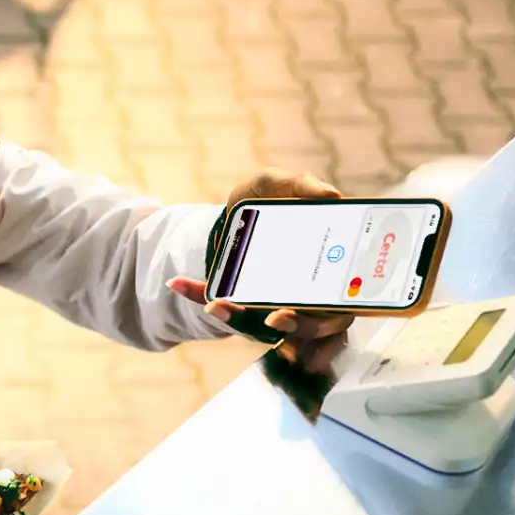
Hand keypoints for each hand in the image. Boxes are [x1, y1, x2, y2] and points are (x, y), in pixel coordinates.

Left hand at [167, 168, 353, 350]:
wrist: (239, 208)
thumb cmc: (268, 200)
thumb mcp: (280, 184)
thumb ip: (302, 184)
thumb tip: (331, 195)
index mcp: (328, 277)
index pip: (337, 314)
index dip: (319, 324)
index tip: (291, 315)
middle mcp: (304, 298)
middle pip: (307, 330)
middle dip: (291, 328)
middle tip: (272, 319)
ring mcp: (271, 305)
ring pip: (260, 328)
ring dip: (237, 319)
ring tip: (215, 305)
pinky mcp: (241, 303)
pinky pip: (223, 308)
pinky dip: (198, 294)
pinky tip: (178, 282)